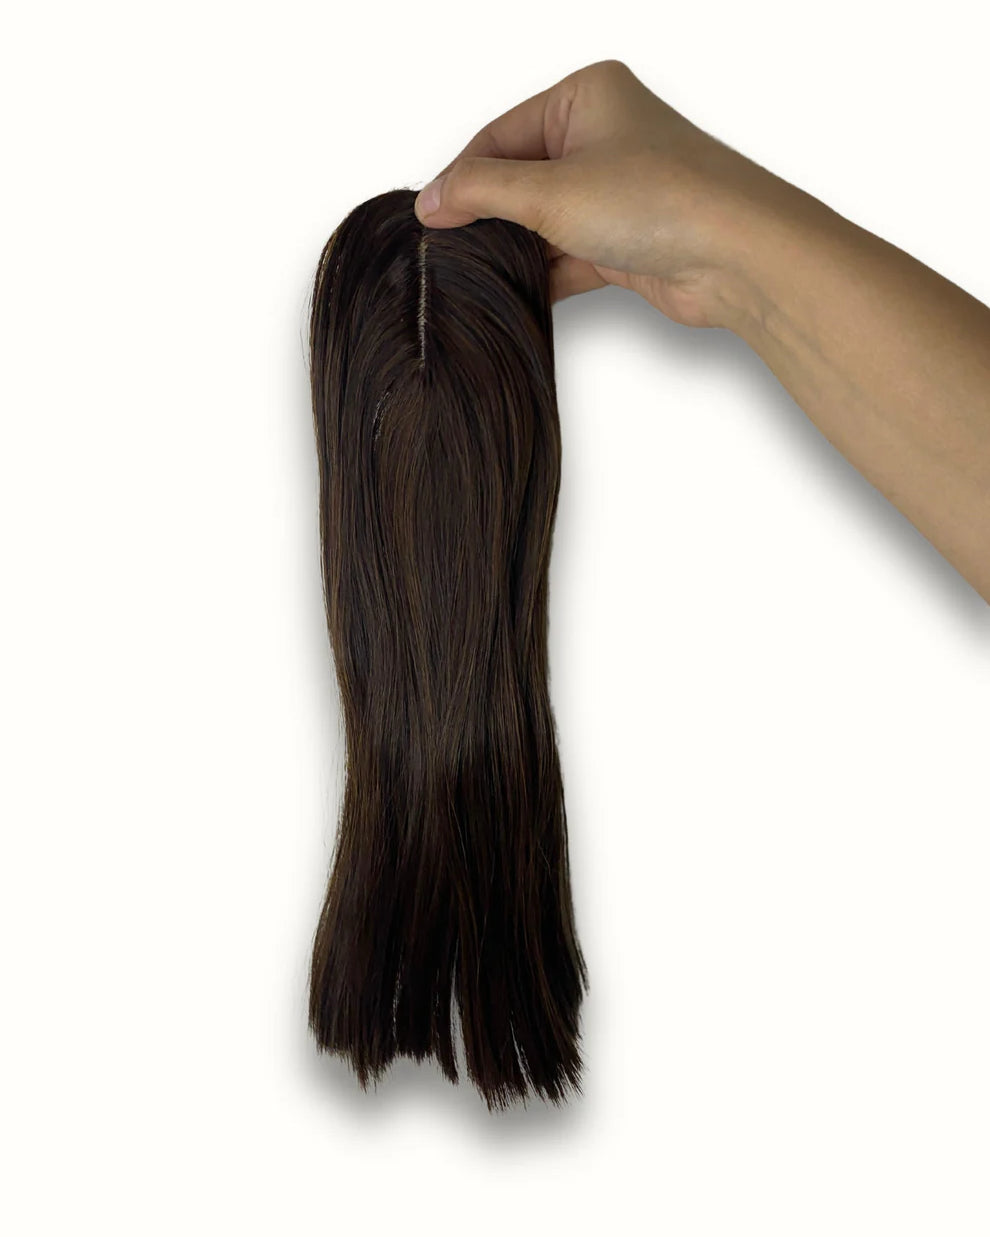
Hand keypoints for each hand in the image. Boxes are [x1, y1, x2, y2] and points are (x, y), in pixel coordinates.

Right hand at [414, 60, 769, 327]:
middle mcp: (602, 136)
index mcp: (586, 96)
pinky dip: (543, 274)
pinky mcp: (624, 240)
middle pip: (519, 178)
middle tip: (448, 251)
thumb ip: (482, 192)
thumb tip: (431, 201)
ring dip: (516, 248)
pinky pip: (566, 255)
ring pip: (543, 220)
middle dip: (488, 215)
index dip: (461, 177)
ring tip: (478, 275)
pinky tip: (516, 293)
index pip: (500, 134)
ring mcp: (615, 191)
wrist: (736, 256)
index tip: (429, 217)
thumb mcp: (550, 190)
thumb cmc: (661, 199)